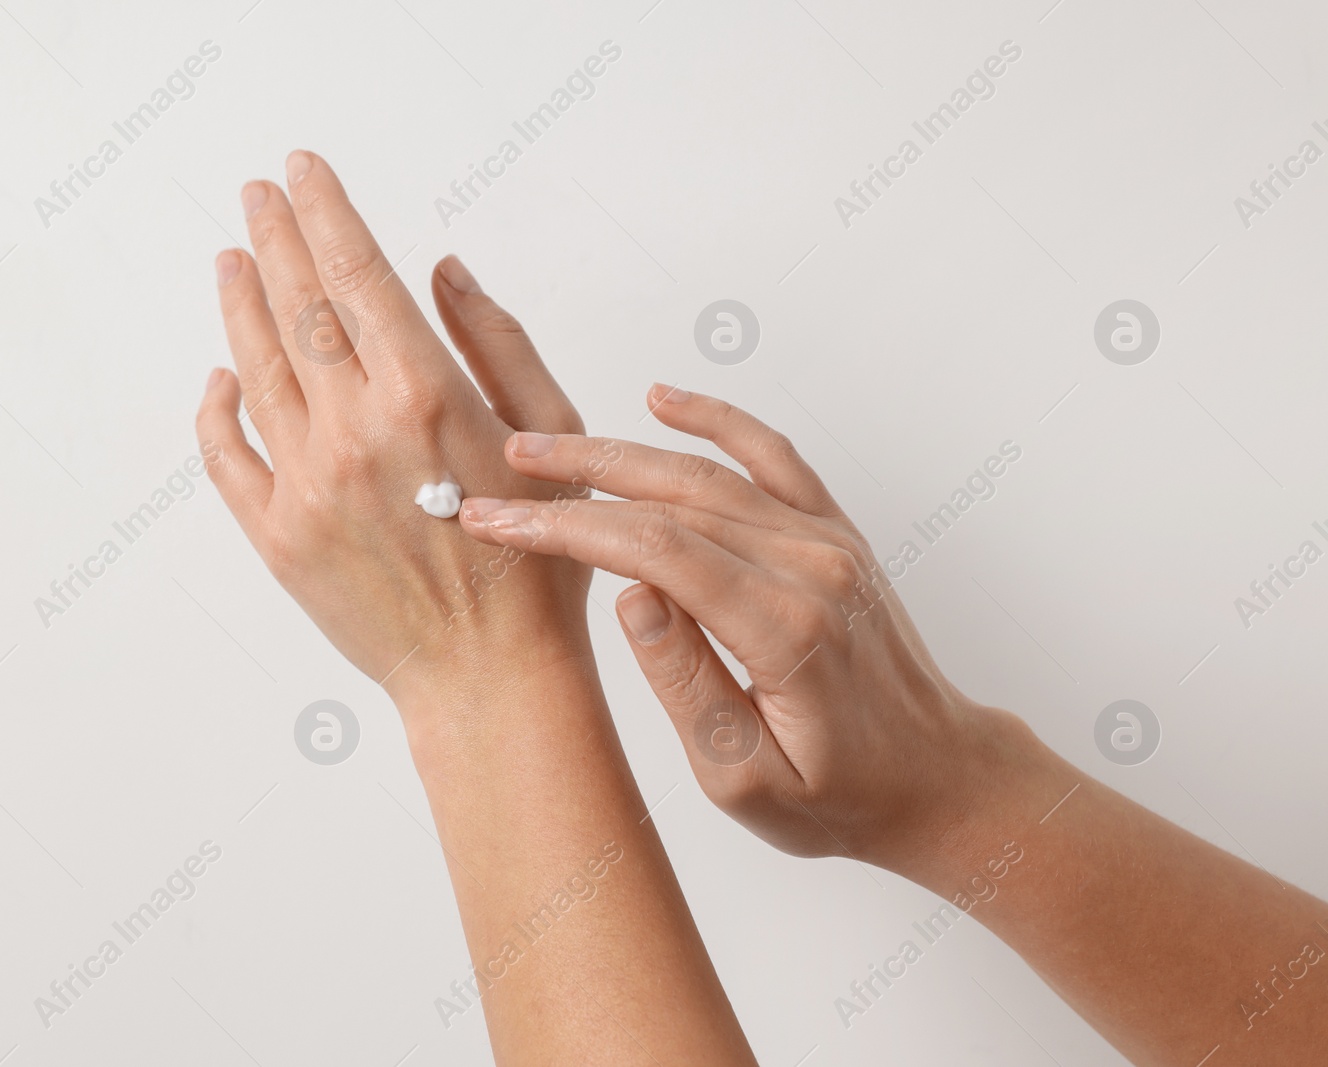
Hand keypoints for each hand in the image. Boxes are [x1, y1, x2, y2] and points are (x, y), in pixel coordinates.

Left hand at [196, 152, 590, 707]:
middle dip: (275, 236)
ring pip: (256, 368)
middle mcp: (354, 431)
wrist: (492, 676)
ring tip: (231, 258)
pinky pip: (227, 456)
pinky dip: (217, 407)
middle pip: (298, 306)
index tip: (302, 169)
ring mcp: (306, 485)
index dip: (324, 209)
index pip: (356, 272)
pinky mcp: (276, 538)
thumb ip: (497, 341)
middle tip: (259, 194)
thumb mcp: (551, 435)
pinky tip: (221, 374)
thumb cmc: (540, 562)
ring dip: (240, 303)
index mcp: (425, 396)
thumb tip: (441, 271)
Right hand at [458, 385, 1032, 869]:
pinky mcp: (836, 534)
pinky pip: (774, 458)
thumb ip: (685, 684)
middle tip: (503, 469)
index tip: (500, 522)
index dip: (566, 528)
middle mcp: (811, 567)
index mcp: (784, 629)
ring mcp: (829, 543)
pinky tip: (665, 400)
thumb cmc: (840, 795)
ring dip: (622, 451)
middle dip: (576, 480)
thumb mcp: (745, 777)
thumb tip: (628, 597)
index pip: (653, 551)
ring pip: (711, 473)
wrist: (936, 780)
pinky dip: (718, 421)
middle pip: (673, 498)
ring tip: (546, 444)